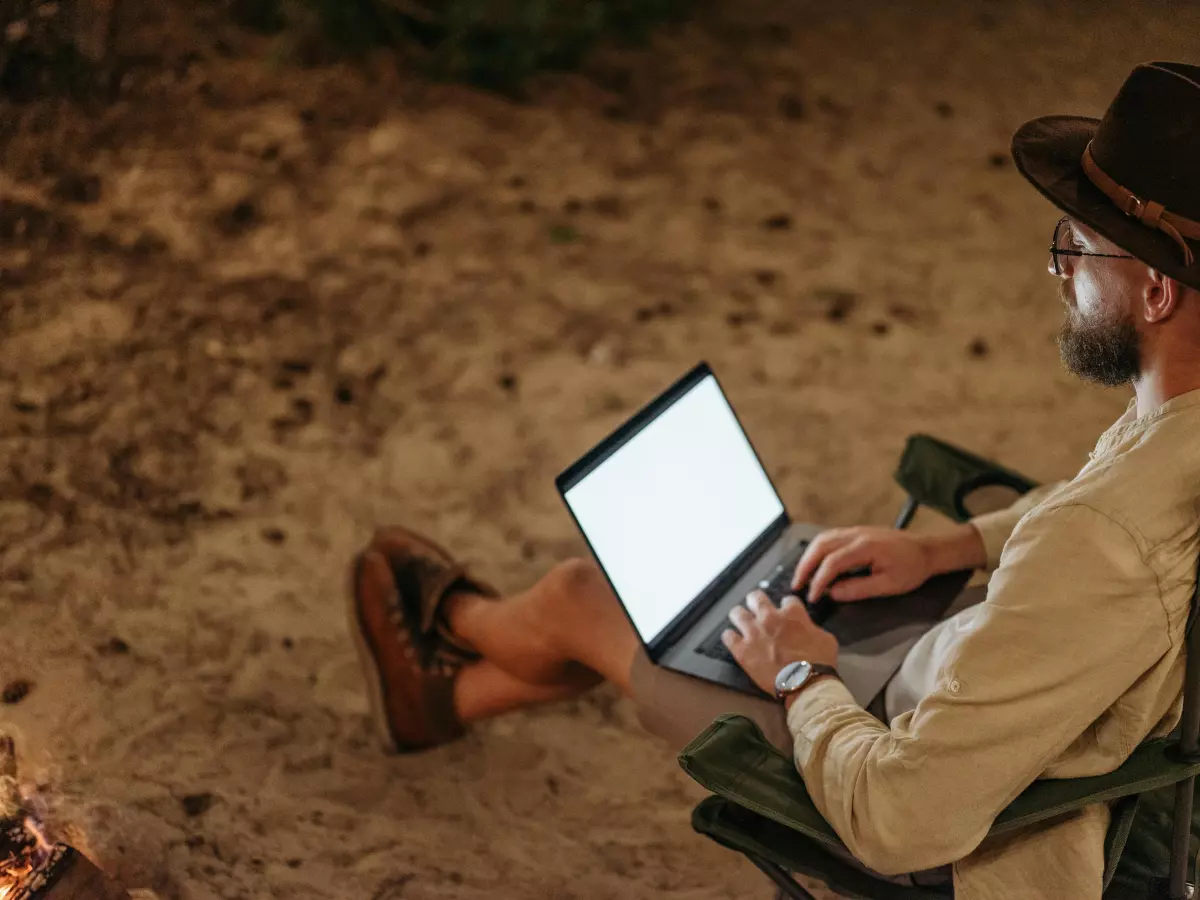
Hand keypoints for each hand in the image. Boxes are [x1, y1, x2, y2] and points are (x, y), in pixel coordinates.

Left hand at [722, 592, 838, 695]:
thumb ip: (811, 628)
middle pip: (756, 598)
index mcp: (792, 613)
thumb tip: (806, 629)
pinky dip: (730, 637)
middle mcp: (770, 618)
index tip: (786, 612)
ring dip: (739, 615)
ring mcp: (753, 633)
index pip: (787, 600)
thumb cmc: (820, 662)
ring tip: (740, 619)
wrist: (805, 684)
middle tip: (756, 607)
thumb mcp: (825, 638)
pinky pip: (727, 637)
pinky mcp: (742, 650)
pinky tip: (732, 639)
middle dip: (756, 601)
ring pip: (737, 613)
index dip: (787, 606)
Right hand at [791, 526, 935, 603]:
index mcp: (865, 547)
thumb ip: (859, 589)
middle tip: (797, 585)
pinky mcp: (856, 532)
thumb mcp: (889, 585)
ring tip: (802, 575)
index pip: (832, 562)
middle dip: (805, 566)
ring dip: (809, 557)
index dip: (819, 581)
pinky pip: (829, 537)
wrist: (927, 550)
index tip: (812, 597)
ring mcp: (855, 531)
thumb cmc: (912, 569)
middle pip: (820, 545)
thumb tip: (832, 593)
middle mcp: (856, 534)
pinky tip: (815, 563)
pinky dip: (817, 550)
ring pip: (822, 539)